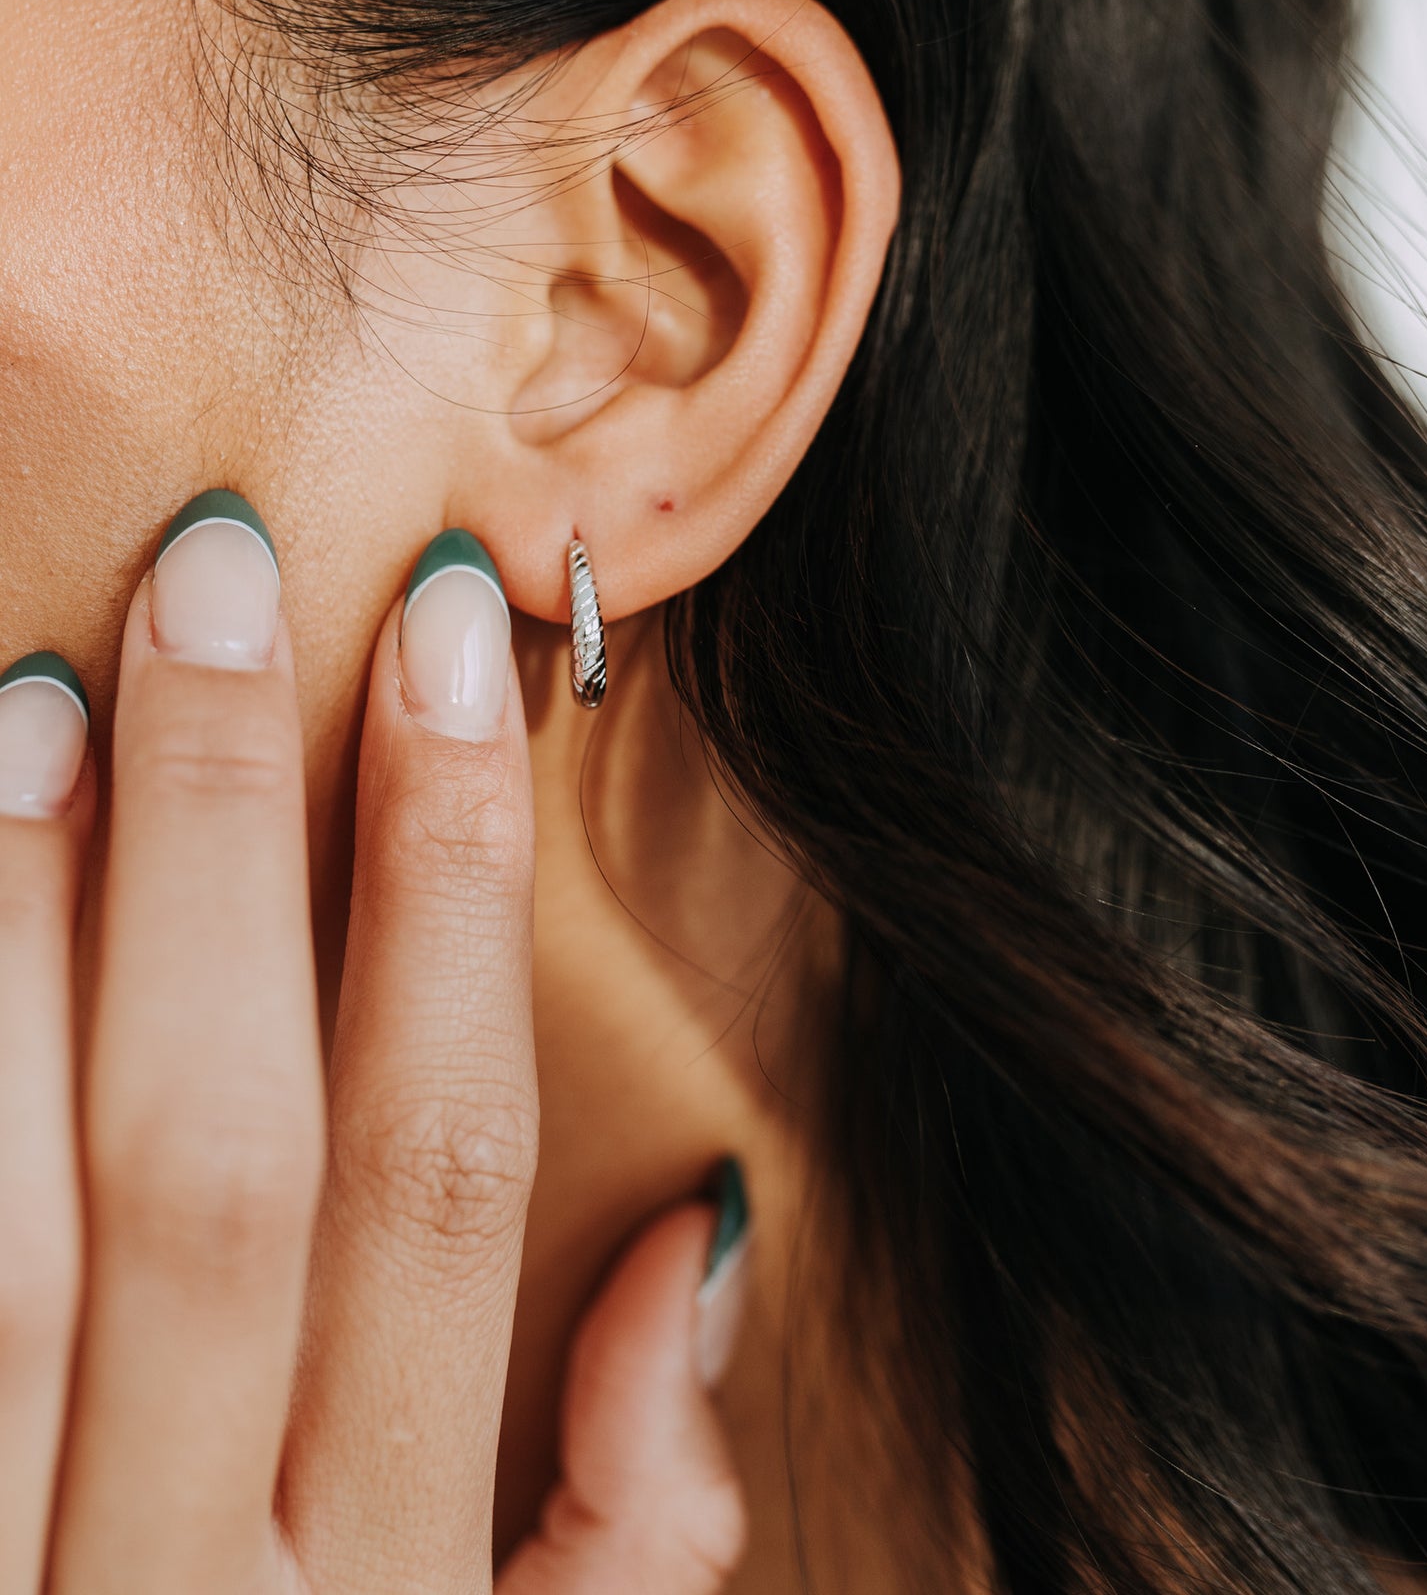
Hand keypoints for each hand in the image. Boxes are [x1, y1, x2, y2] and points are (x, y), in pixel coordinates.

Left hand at [0, 499, 748, 1593]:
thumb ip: (620, 1538)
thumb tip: (710, 1241)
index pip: (446, 1173)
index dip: (458, 890)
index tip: (455, 644)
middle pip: (229, 1160)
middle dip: (238, 846)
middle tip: (229, 574)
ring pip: (9, 1238)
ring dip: (20, 949)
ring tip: (32, 693)